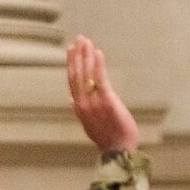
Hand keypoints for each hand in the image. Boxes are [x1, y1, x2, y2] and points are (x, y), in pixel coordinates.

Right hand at [66, 35, 140, 151]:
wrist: (119, 150)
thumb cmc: (107, 138)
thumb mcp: (89, 124)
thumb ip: (79, 111)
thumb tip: (71, 100)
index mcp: (78, 107)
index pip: (72, 80)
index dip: (71, 64)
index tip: (71, 50)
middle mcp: (83, 103)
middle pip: (77, 74)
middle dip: (77, 55)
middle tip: (79, 39)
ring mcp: (94, 102)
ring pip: (87, 74)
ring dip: (86, 55)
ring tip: (86, 41)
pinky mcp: (107, 101)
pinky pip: (100, 79)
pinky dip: (98, 64)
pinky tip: (97, 52)